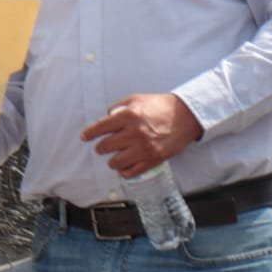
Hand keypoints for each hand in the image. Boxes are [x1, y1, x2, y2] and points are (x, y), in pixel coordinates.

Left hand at [80, 93, 202, 177]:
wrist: (185, 116)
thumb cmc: (161, 106)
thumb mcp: (136, 99)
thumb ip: (118, 107)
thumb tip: (106, 116)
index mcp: (129, 115)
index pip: (101, 127)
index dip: (89, 133)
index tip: (85, 137)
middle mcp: (134, 132)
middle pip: (105, 146)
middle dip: (101, 147)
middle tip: (102, 147)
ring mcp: (143, 148)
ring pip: (116, 162)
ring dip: (112, 160)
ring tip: (114, 157)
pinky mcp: (152, 159)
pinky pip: (132, 171)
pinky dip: (125, 171)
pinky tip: (124, 167)